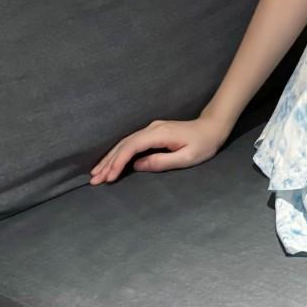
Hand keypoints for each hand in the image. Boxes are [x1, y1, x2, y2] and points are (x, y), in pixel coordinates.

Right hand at [89, 114, 230, 182]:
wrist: (212, 127)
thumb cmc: (204, 144)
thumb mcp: (187, 157)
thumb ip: (162, 161)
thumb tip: (138, 166)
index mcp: (159, 134)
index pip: (131, 147)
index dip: (118, 162)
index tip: (109, 177)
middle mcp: (151, 128)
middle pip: (123, 145)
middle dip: (108, 162)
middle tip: (94, 179)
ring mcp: (151, 129)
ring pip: (125, 143)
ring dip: (110, 158)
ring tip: (96, 173)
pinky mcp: (152, 133)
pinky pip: (131, 143)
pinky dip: (119, 153)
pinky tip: (111, 162)